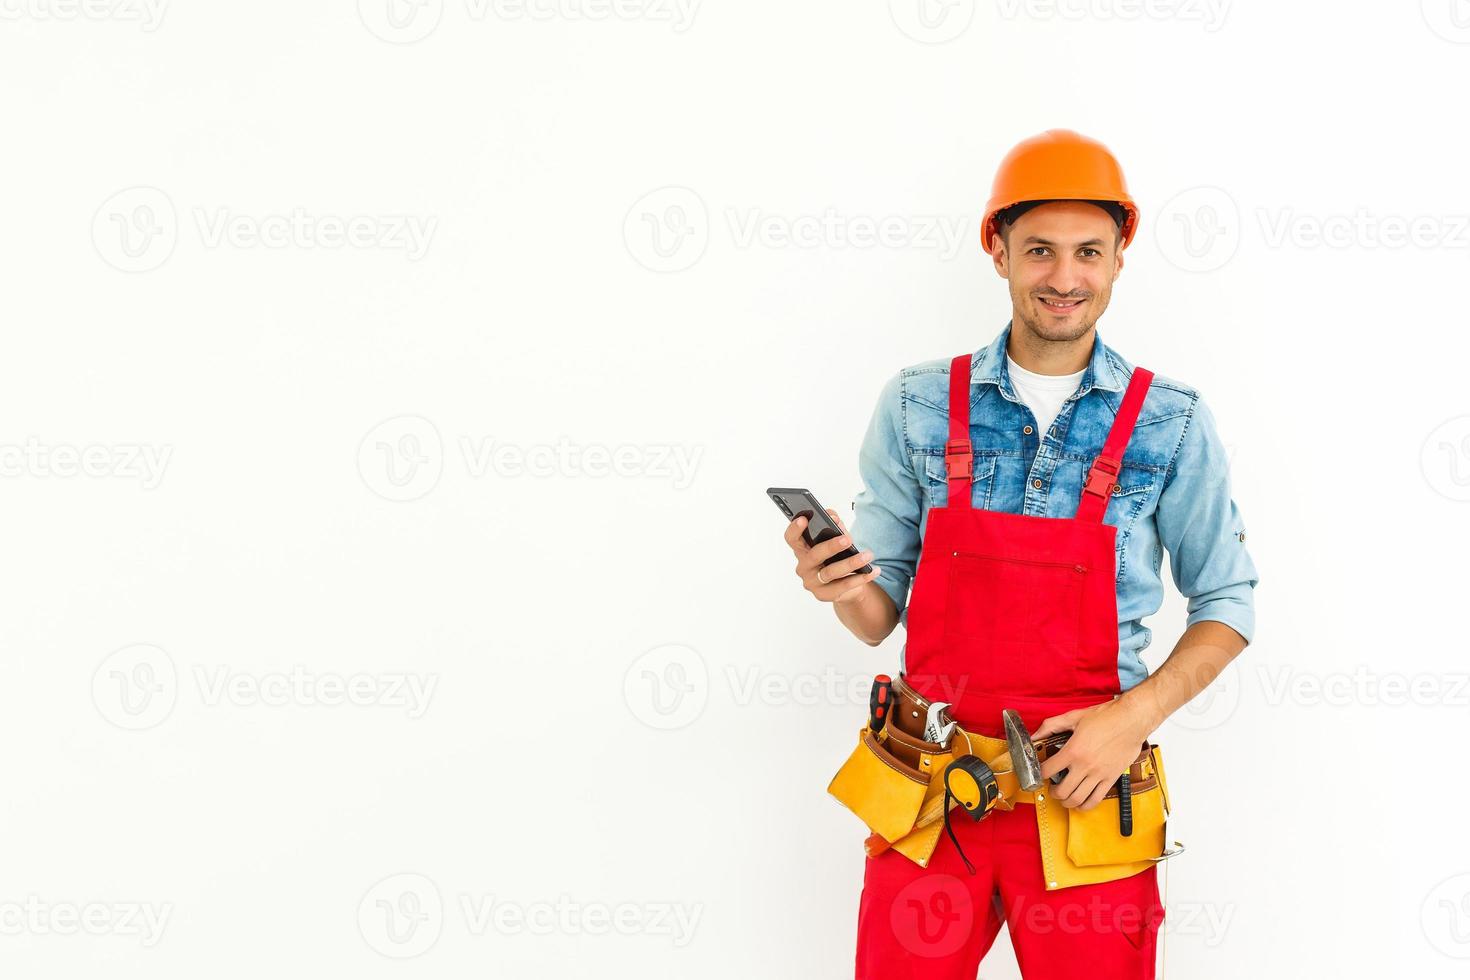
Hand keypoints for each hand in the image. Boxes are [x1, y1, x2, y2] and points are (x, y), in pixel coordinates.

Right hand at [783, 508, 881, 604]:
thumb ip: (834, 526)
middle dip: (831, 546)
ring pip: (830, 572)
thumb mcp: (837, 538)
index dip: (795, 529)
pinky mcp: (823, 595)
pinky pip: (842, 586)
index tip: (804, 519)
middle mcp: (803, 566)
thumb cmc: (838, 556)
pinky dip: (860, 578)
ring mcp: (812, 582)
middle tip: (847, 539)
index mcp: (802, 549)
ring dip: (851, 563)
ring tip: (867, 555)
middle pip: (814, 555)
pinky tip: (872, 571)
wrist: (846, 584)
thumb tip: (835, 519)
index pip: (792, 538)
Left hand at [1034, 697, 1152, 810]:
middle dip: (1053, 792)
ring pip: (1078, 799)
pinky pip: (1096, 799)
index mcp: (1073, 750)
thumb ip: (1051, 726)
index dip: (1040, 773)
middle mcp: (1085, 765)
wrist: (1132, 720)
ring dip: (1067, 802)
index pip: (1048, 770)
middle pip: (1062, 790)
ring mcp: (1098, 774)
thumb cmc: (1105, 717)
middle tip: (1052, 788)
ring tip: (1064, 797)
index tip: (1040, 772)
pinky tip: (1080, 802)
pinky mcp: (1111, 778)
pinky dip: (1085, 805)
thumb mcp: (1074, 717)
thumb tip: (1035, 735)